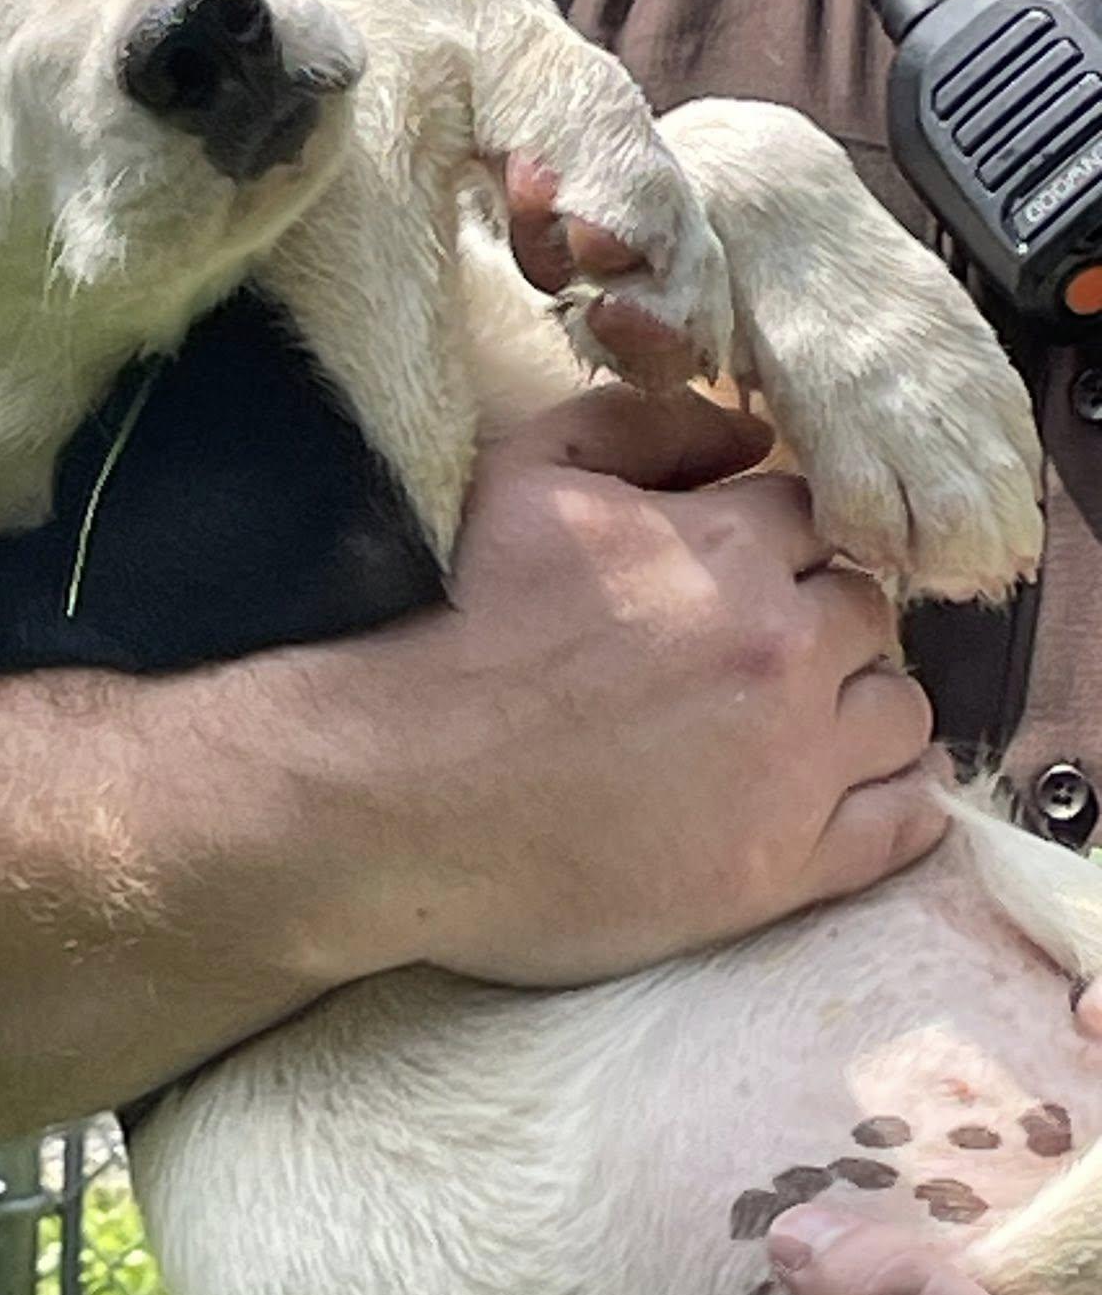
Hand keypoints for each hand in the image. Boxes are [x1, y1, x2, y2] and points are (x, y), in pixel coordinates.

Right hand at [318, 384, 943, 989]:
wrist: (391, 791)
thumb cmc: (446, 629)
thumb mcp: (522, 476)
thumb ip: (642, 425)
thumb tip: (746, 431)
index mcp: (727, 550)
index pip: (815, 520)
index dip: (777, 545)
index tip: (737, 580)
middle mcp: (780, 651)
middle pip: (869, 613)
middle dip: (819, 621)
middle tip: (755, 655)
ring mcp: (790, 767)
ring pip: (899, 710)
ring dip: (859, 704)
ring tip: (795, 723)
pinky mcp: (780, 868)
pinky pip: (903, 824)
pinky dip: (898, 800)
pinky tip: (861, 790)